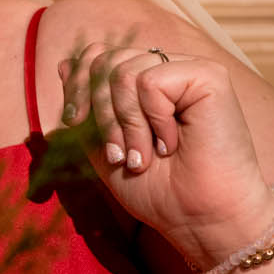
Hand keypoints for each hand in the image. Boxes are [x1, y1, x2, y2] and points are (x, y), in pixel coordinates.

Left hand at [58, 42, 273, 265]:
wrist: (196, 217)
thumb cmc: (155, 187)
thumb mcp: (102, 144)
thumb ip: (85, 106)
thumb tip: (64, 63)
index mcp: (142, 81)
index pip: (95, 56)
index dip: (77, 86)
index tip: (73, 122)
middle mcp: (165, 69)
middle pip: (104, 60)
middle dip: (99, 113)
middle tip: (117, 153)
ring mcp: (188, 70)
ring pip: (124, 72)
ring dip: (126, 124)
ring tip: (143, 156)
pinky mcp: (209, 77)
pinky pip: (151, 82)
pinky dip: (153, 120)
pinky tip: (172, 143)